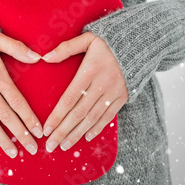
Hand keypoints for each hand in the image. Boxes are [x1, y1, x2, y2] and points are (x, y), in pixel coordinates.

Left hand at [41, 31, 128, 151]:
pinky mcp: (123, 97)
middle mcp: (102, 84)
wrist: (139, 43)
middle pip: (79, 113)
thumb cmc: (107, 42)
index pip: (69, 98)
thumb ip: (66, 48)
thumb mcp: (87, 39)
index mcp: (90, 70)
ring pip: (93, 118)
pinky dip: (97, 128)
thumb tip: (45, 57)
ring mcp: (114, 92)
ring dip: (77, 134)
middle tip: (51, 145)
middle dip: (63, 131)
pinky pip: (108, 116)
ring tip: (64, 146)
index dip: (57, 116)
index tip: (46, 129)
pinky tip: (86, 137)